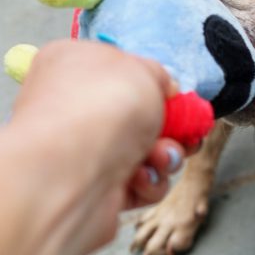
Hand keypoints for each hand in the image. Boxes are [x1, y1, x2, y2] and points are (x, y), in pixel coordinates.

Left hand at [9, 40, 183, 254]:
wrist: (71, 172)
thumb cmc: (99, 108)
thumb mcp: (143, 68)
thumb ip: (156, 75)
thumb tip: (161, 88)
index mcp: (72, 65)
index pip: (118, 69)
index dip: (152, 84)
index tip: (175, 97)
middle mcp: (73, 108)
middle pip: (137, 116)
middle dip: (168, 127)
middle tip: (182, 133)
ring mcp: (82, 151)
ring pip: (144, 153)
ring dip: (163, 156)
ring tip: (159, 157)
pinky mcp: (93, 189)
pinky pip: (137, 185)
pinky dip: (147, 183)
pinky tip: (139, 178)